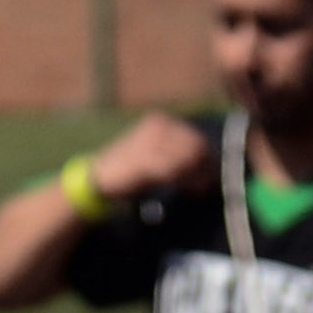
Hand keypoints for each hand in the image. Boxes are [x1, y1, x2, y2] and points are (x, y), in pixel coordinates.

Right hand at [88, 113, 215, 201]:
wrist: (100, 177)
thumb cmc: (132, 168)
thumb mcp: (157, 154)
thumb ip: (179, 155)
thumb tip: (211, 165)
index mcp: (161, 122)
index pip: (195, 138)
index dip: (208, 158)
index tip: (212, 177)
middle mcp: (157, 127)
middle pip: (195, 146)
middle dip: (205, 167)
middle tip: (207, 187)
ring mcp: (149, 142)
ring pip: (187, 157)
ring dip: (197, 176)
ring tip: (198, 190)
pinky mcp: (143, 160)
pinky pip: (173, 170)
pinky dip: (185, 181)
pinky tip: (189, 191)